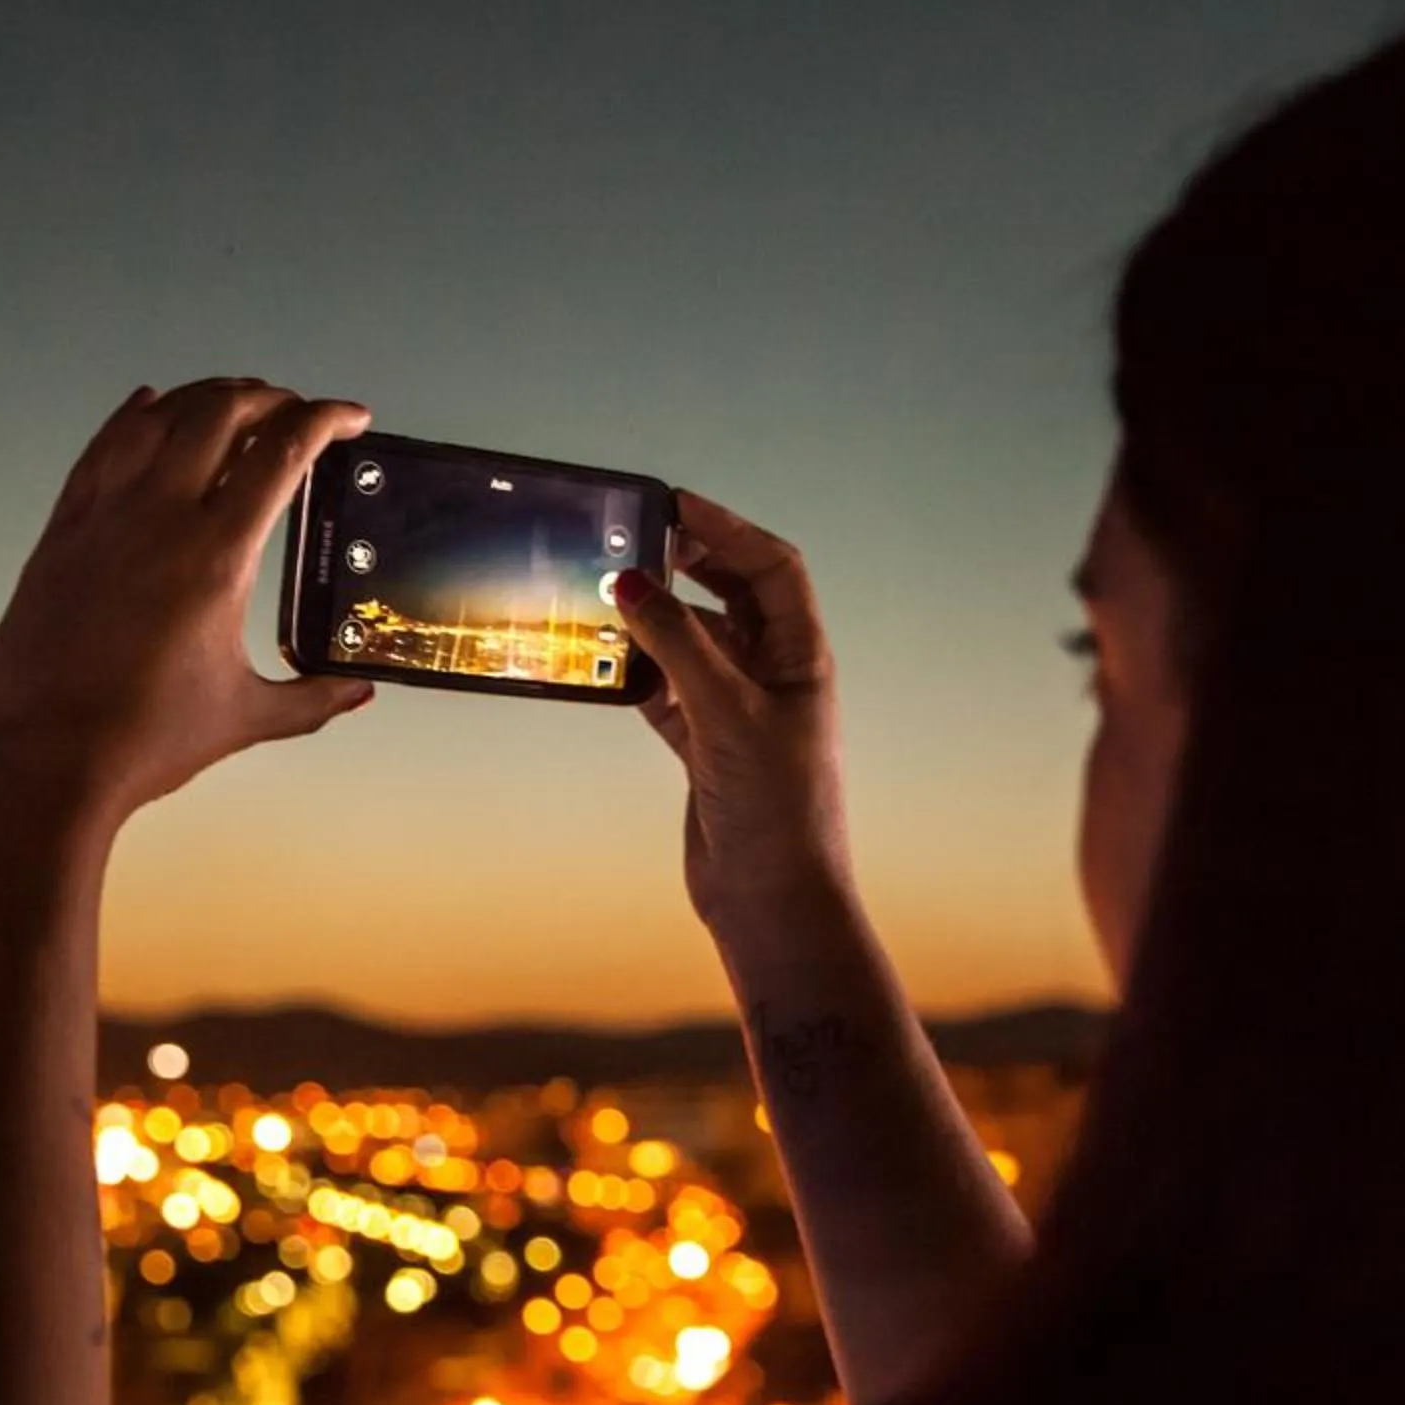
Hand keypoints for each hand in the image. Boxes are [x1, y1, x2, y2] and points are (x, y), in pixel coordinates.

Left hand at [0, 378, 375, 820]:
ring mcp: (103, 517)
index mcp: (216, 556)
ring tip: (234, 403)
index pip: (282, 453)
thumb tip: (357, 693)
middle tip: (296, 411)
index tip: (349, 416)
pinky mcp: (62, 531)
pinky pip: (101, 448)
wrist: (41, 760)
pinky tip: (148, 406)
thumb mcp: (244, 717)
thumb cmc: (139, 741)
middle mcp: (158, 518)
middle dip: (269, 398)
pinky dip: (133, 417)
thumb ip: (311, 698)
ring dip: (204, 398)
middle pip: (222, 414)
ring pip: (158, 417)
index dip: (324, 419)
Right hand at [611, 489, 856, 930]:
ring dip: (653, 622)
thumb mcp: (725, 712)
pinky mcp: (704, 748)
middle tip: (633, 541)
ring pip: (691, 644)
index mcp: (800, 657)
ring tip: (606, 598)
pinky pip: (665, 692)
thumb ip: (677, 645)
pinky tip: (604, 663)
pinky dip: (636, 674)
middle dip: (686, 565)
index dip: (728, 530)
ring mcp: (736, 712)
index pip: (771, 568)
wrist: (772, 900)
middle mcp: (772, 676)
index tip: (673, 504)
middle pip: (729, 596)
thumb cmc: (777, 809)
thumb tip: (630, 584)